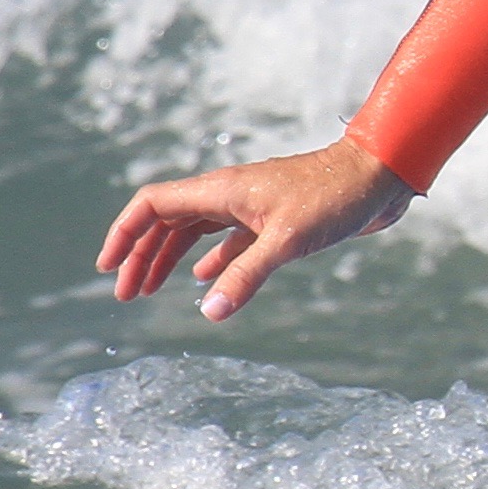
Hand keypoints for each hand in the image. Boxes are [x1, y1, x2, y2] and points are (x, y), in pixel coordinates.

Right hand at [98, 136, 409, 317]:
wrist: (379, 177)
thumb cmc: (334, 198)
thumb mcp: (287, 241)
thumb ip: (246, 275)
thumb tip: (208, 311)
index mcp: (221, 191)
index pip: (153, 205)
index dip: (124, 233)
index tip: (109, 268)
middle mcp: (228, 194)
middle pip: (167, 222)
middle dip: (140, 255)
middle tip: (125, 295)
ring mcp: (250, 205)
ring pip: (194, 231)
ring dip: (169, 259)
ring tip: (150, 292)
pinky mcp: (272, 218)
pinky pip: (227, 239)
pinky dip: (210, 259)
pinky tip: (204, 281)